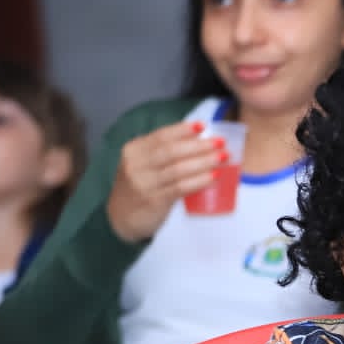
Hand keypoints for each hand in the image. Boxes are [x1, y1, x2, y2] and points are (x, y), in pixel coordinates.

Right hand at [105, 121, 228, 241]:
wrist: (121, 217)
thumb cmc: (140, 187)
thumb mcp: (144, 164)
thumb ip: (163, 152)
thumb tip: (197, 138)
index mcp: (134, 150)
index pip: (161, 136)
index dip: (183, 130)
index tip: (203, 125)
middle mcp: (136, 164)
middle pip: (171, 151)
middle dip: (199, 145)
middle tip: (220, 143)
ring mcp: (144, 183)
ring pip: (178, 169)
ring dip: (203, 162)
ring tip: (222, 158)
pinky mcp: (154, 200)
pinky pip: (181, 188)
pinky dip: (199, 181)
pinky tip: (213, 177)